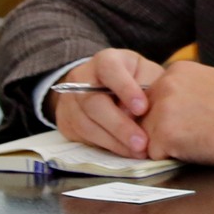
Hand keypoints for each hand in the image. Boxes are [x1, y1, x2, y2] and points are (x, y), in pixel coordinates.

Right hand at [50, 48, 165, 158]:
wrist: (105, 86)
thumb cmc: (135, 78)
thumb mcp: (146, 73)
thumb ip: (147, 86)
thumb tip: (141, 114)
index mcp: (105, 61)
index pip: (110, 70)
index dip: (125, 89)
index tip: (142, 108)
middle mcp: (81, 79)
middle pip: (94, 102)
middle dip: (119, 125)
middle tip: (141, 142)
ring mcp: (70, 102)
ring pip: (87, 124)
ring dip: (114, 141)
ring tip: (138, 151)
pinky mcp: (67, 123)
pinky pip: (83, 138)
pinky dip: (106, 147)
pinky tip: (125, 152)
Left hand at [138, 61, 213, 164]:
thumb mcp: (210, 82)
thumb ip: (183, 89)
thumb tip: (168, 104)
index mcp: (175, 71)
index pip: (152, 99)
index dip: (169, 115)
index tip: (193, 118)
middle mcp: (164, 85)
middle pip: (144, 118)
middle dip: (163, 130)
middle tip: (196, 131)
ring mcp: (162, 110)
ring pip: (146, 138)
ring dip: (167, 145)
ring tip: (197, 139)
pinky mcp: (164, 135)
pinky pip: (154, 155)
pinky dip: (171, 158)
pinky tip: (196, 147)